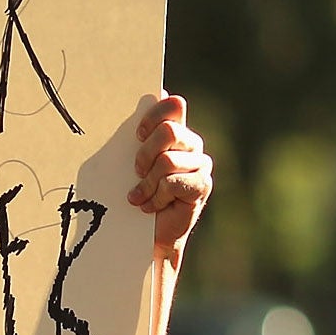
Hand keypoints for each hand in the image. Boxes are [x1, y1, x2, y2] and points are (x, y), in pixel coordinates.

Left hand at [130, 93, 210, 256]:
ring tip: (141, 196)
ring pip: (167, 161)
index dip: (154, 116)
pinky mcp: (203, 185)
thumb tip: (147, 100)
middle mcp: (191, 144)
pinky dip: (157, 197)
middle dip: (145, 154)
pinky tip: (152, 206)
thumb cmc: (138, 194)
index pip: (174, 106)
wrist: (149, 234)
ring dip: (148, 183)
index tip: (138, 135)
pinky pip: (173, 183)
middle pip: (169, 131)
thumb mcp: (133, 163)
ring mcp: (201, 164)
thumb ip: (138, 137)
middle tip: (137, 172)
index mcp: (176, 131)